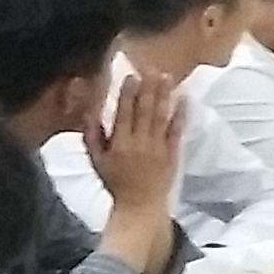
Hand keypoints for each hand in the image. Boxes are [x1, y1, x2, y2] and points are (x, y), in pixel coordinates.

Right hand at [86, 68, 182, 208]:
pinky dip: (181, 114)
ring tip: (167, 77)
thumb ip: (92, 136)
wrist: (140, 205)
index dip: (128, 94)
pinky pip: (177, 130)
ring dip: (164, 95)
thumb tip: (89, 113)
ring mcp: (158, 147)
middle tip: (152, 68)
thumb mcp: (96, 161)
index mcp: (119, 143)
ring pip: (161, 116)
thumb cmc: (115, 182)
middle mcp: (139, 143)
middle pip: (144, 110)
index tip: (132, 76)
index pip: (124, 113)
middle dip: (149, 88)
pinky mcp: (172, 153)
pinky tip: (184, 99)